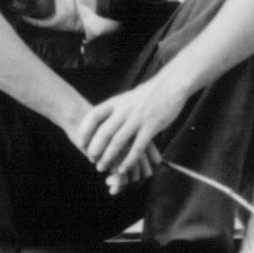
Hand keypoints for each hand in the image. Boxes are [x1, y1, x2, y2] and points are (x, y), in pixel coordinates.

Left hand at [75, 75, 187, 191]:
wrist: (173, 83)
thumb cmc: (150, 93)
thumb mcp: (128, 97)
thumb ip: (116, 109)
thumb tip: (102, 121)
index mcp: (117, 101)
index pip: (94, 115)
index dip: (84, 130)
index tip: (80, 143)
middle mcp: (125, 110)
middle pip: (104, 132)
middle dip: (95, 149)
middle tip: (92, 160)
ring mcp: (138, 118)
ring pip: (118, 142)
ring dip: (108, 157)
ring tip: (102, 167)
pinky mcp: (152, 126)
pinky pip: (138, 147)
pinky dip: (129, 160)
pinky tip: (123, 168)